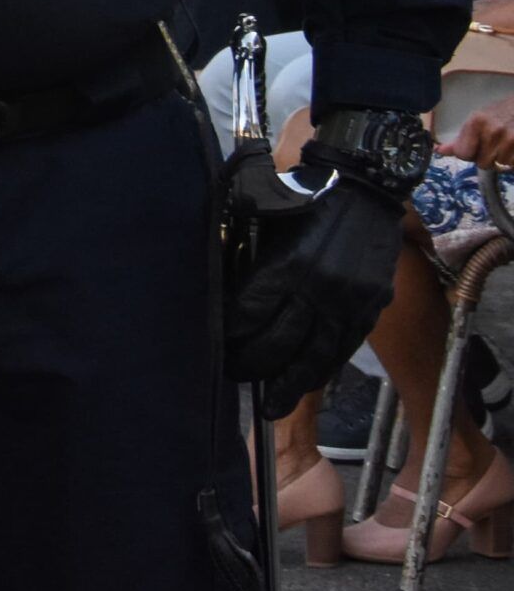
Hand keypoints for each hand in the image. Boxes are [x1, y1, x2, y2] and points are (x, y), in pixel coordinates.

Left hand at [223, 176, 403, 416]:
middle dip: (254, 366)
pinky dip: (323, 368)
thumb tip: (224, 291)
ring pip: (317, 356)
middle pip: (281, 342)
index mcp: (287, 264)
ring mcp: (349, 301)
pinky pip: (344, 347)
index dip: (232, 336)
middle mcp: (319, 288)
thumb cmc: (298, 194)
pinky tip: (306, 382)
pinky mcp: (371, 305)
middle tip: (236, 378)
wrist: (361, 184)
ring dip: (290, 384)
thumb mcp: (260, 214)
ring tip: (270, 405)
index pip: (251, 314)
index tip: (219, 349)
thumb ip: (245, 254)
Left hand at [445, 92, 513, 171]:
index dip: (468, 154)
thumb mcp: (478, 120)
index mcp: (477, 122)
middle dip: (486, 158)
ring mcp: (510, 140)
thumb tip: (439, 151)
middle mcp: (493, 131)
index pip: (463, 154)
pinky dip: (512, 162)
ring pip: (499, 167)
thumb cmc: (500, 114)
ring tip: (504, 146)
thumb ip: (460, 138)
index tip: (474, 147)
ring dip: (500, 161)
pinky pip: (512, 167)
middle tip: (492, 146)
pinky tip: (512, 149)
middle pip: (482, 163)